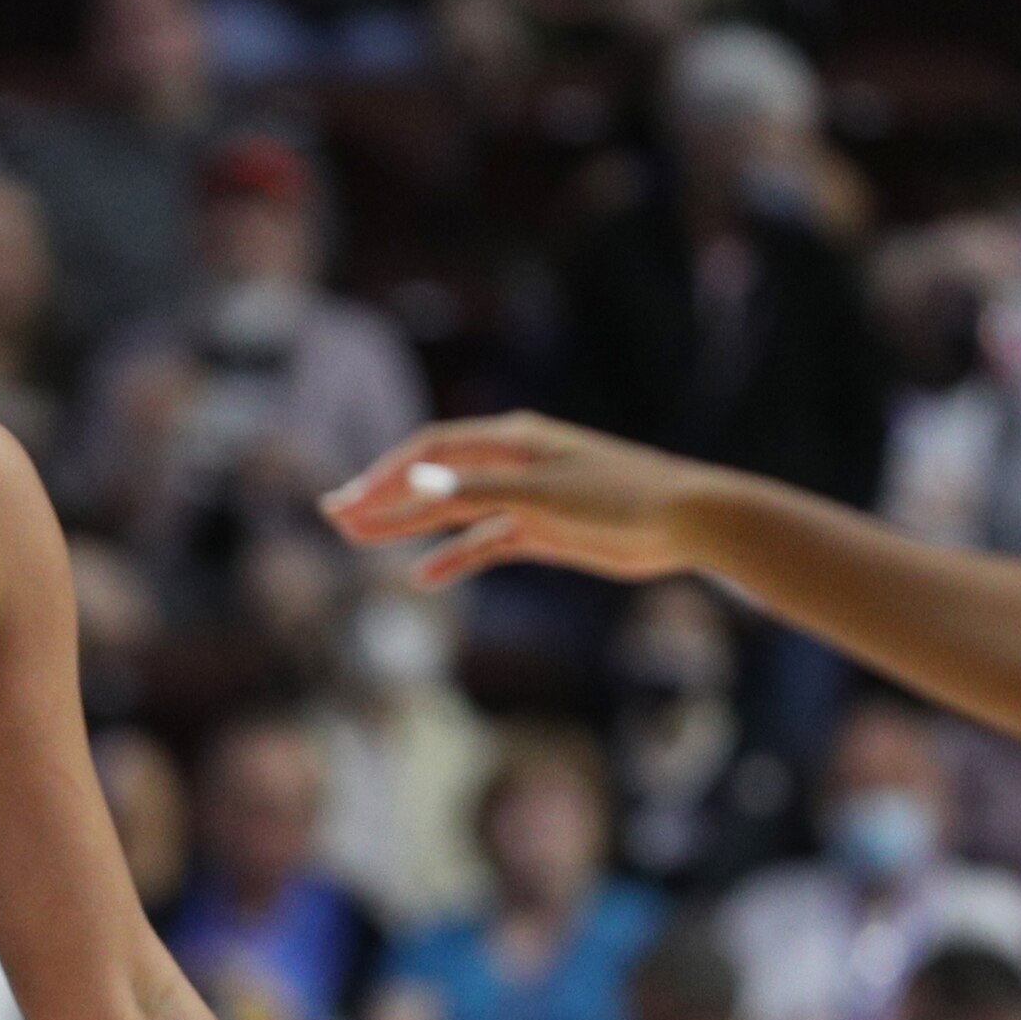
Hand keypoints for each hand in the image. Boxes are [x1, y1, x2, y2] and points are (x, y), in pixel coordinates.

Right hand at [323, 415, 730, 589]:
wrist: (686, 521)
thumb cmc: (620, 497)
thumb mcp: (544, 494)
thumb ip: (478, 492)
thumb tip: (416, 485)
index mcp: (510, 441)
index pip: (430, 453)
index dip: (384, 477)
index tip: (349, 504)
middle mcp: (512, 464)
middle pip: (434, 480)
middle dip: (384, 499)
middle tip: (334, 518)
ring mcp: (526, 498)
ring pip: (454, 514)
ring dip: (409, 528)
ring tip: (363, 543)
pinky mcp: (544, 531)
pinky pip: (486, 543)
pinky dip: (455, 558)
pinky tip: (424, 578)